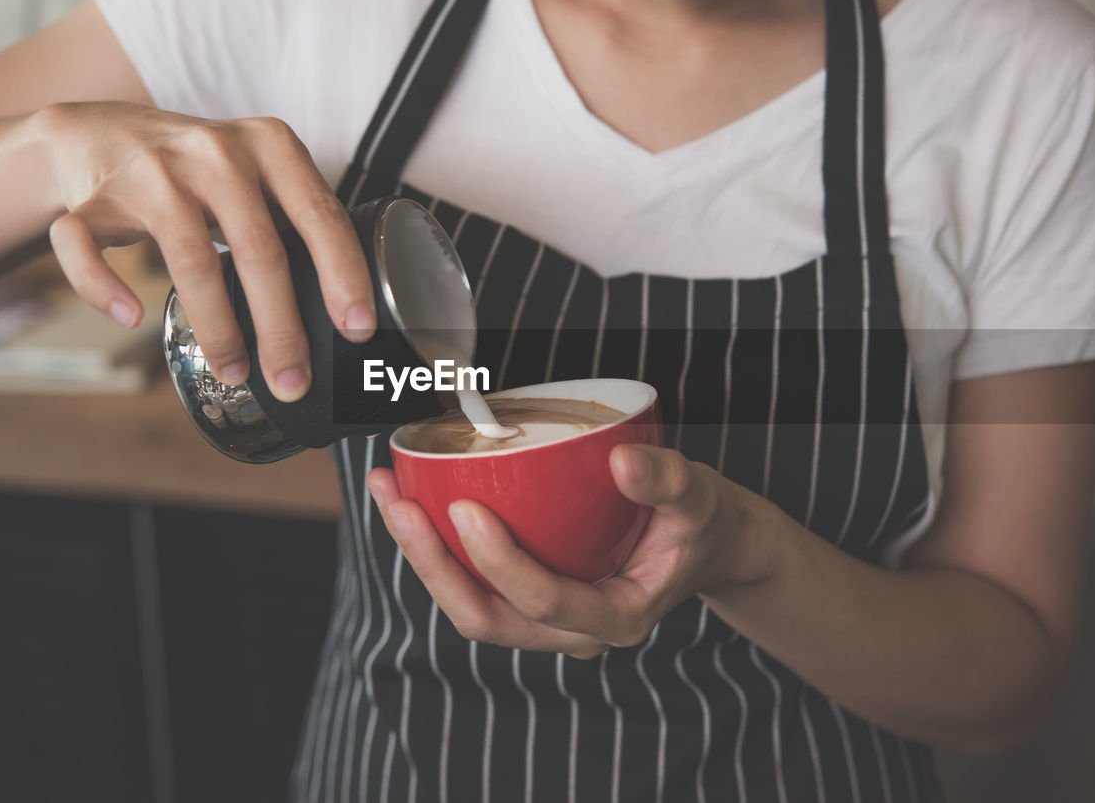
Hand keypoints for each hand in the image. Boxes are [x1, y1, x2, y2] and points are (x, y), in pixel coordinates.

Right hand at [39, 101, 374, 400]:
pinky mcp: (95, 197)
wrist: (102, 133)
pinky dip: (106, 287)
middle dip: (281, 327)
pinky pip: (89, 247)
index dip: (343, 276)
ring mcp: (152, 172)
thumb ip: (298, 220)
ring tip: (235, 372)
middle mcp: (214, 152)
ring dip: (217, 327)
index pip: (320, 214)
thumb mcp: (260, 175)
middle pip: (259, 249)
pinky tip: (133, 317)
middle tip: (293, 378)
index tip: (356, 329)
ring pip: (189, 259)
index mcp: (270, 145)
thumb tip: (349, 312)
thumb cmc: (202, 172)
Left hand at [366, 444, 783, 657]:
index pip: (545, 602)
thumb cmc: (699, 522)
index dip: (500, 563)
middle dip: (433, 565)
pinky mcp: (527, 599)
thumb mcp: (698, 496)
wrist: (705, 543)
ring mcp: (545, 621)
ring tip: (389, 494)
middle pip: (486, 617)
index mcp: (616, 618)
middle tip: (400, 504)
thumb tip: (621, 461)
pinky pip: (472, 584)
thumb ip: (665, 481)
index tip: (466, 508)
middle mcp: (572, 632)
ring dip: (421, 556)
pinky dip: (437, 547)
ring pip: (469, 606)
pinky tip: (411, 499)